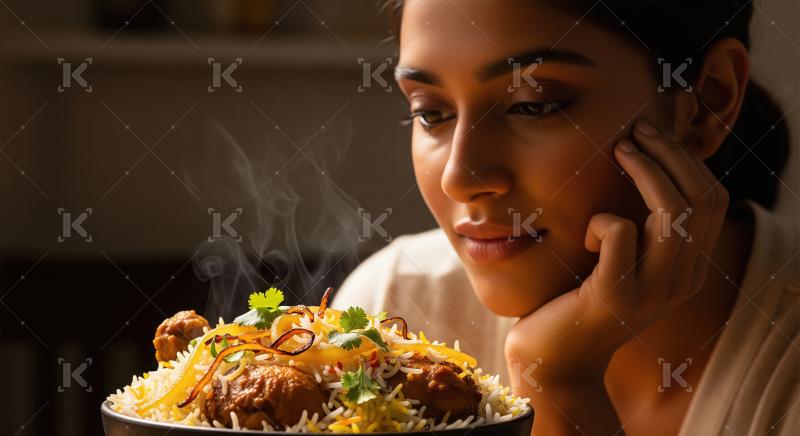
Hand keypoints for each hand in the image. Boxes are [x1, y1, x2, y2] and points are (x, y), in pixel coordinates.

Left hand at [506, 119, 729, 387]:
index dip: (687, 160)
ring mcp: (652, 292)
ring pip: (673, 213)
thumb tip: (639, 163)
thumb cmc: (577, 299)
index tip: (651, 133)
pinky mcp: (615, 297)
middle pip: (702, 199)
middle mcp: (681, 281)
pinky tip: (584, 233)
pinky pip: (620, 233)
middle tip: (636, 131)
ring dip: (647, 171)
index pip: (713, 201)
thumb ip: (639, 228)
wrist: (553, 360)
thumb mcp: (619, 260)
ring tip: (620, 150)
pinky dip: (601, 219)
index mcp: (688, 269)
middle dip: (671, 154)